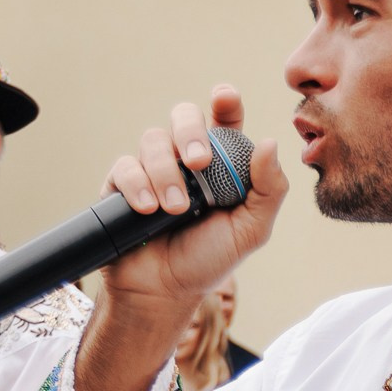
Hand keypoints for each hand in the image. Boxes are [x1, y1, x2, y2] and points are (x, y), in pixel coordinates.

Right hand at [95, 85, 286, 332]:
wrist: (163, 293)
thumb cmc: (209, 260)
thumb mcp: (251, 230)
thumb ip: (269, 189)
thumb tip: (270, 142)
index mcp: (221, 164)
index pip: (224, 119)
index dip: (225, 102)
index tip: (224, 97)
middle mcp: (185, 159)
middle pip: (184, 116)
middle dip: (190, 132)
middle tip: (199, 163)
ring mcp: (152, 169)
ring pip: (153, 140)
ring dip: (166, 172)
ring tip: (176, 210)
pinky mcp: (121, 184)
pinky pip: (125, 166)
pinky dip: (138, 185)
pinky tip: (148, 209)